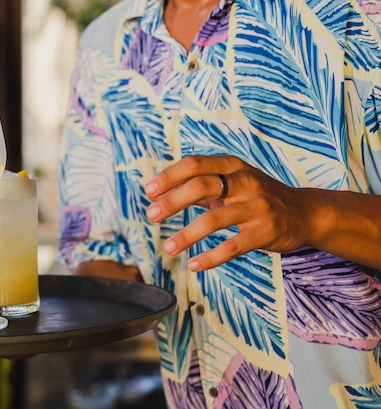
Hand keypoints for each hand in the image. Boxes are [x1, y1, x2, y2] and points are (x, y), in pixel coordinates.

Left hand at [144, 155, 315, 270]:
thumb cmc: (258, 196)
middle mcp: (246, 182)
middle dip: (173, 201)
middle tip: (152, 216)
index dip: (169, 176)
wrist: (306, 213)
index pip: (195, 164)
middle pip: (201, 186)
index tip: (149, 191)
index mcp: (233, 166)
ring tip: (168, 248)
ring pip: (214, 220)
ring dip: (187, 235)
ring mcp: (257, 207)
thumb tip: (158, 193)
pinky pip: (233, 246)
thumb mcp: (233, 181)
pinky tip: (194, 264)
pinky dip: (211, 257)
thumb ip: (200, 185)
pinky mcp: (266, 232)